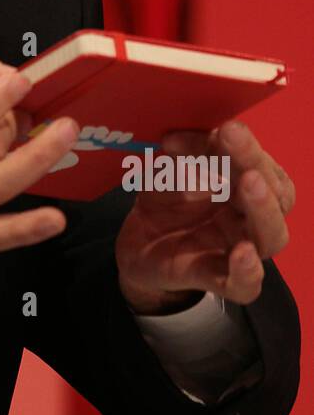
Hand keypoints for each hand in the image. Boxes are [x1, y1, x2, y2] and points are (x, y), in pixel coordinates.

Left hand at [116, 121, 293, 314]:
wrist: (138, 245)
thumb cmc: (164, 202)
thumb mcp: (164, 174)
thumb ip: (179, 164)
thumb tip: (188, 156)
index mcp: (244, 184)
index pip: (259, 163)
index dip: (243, 145)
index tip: (219, 130)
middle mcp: (249, 216)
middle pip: (276, 194)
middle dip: (256, 162)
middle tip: (233, 138)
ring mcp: (237, 248)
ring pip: (271, 236)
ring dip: (263, 209)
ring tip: (249, 184)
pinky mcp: (217, 278)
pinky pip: (244, 285)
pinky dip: (248, 271)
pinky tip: (242, 253)